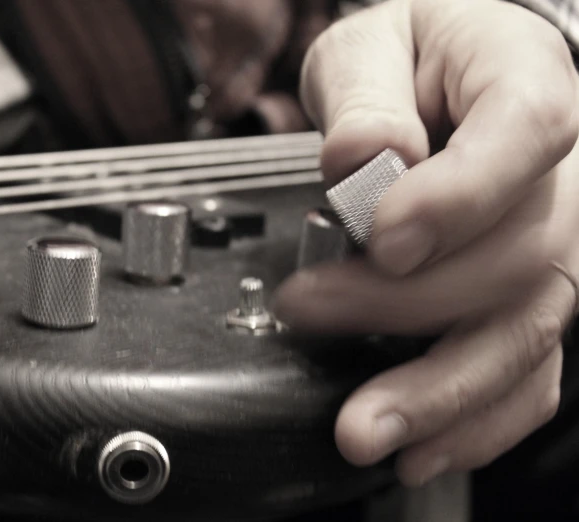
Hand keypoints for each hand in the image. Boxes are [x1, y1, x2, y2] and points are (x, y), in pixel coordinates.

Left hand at [274, 0, 578, 486]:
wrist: (451, 77)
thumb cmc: (418, 56)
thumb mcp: (374, 46)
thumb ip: (365, 100)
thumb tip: (359, 162)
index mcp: (524, 89)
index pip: (522, 138)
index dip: (458, 198)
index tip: (382, 239)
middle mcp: (556, 181)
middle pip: (517, 258)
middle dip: (408, 306)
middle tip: (309, 313)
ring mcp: (551, 250)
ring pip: (526, 332)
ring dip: (444, 393)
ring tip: (368, 429)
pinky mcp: (524, 300)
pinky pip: (527, 371)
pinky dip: (476, 418)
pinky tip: (424, 445)